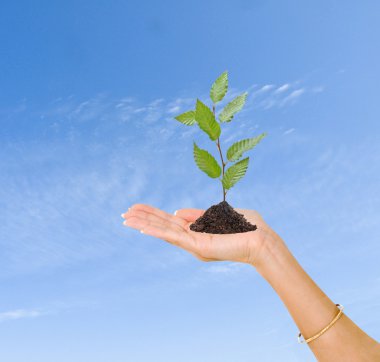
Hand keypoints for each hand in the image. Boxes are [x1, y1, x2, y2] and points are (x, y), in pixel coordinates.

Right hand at [121, 204, 281, 266]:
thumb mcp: (219, 214)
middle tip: (124, 212)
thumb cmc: (248, 227)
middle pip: (163, 226)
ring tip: (126, 218)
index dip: (154, 214)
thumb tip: (177, 211)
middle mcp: (192, 238)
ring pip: (164, 231)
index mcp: (198, 229)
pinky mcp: (198, 246)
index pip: (170, 221)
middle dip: (144, 218)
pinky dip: (157, 232)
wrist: (263, 241)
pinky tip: (142, 228)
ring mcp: (193, 244)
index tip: (139, 208)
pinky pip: (174, 237)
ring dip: (144, 224)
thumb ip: (198, 213)